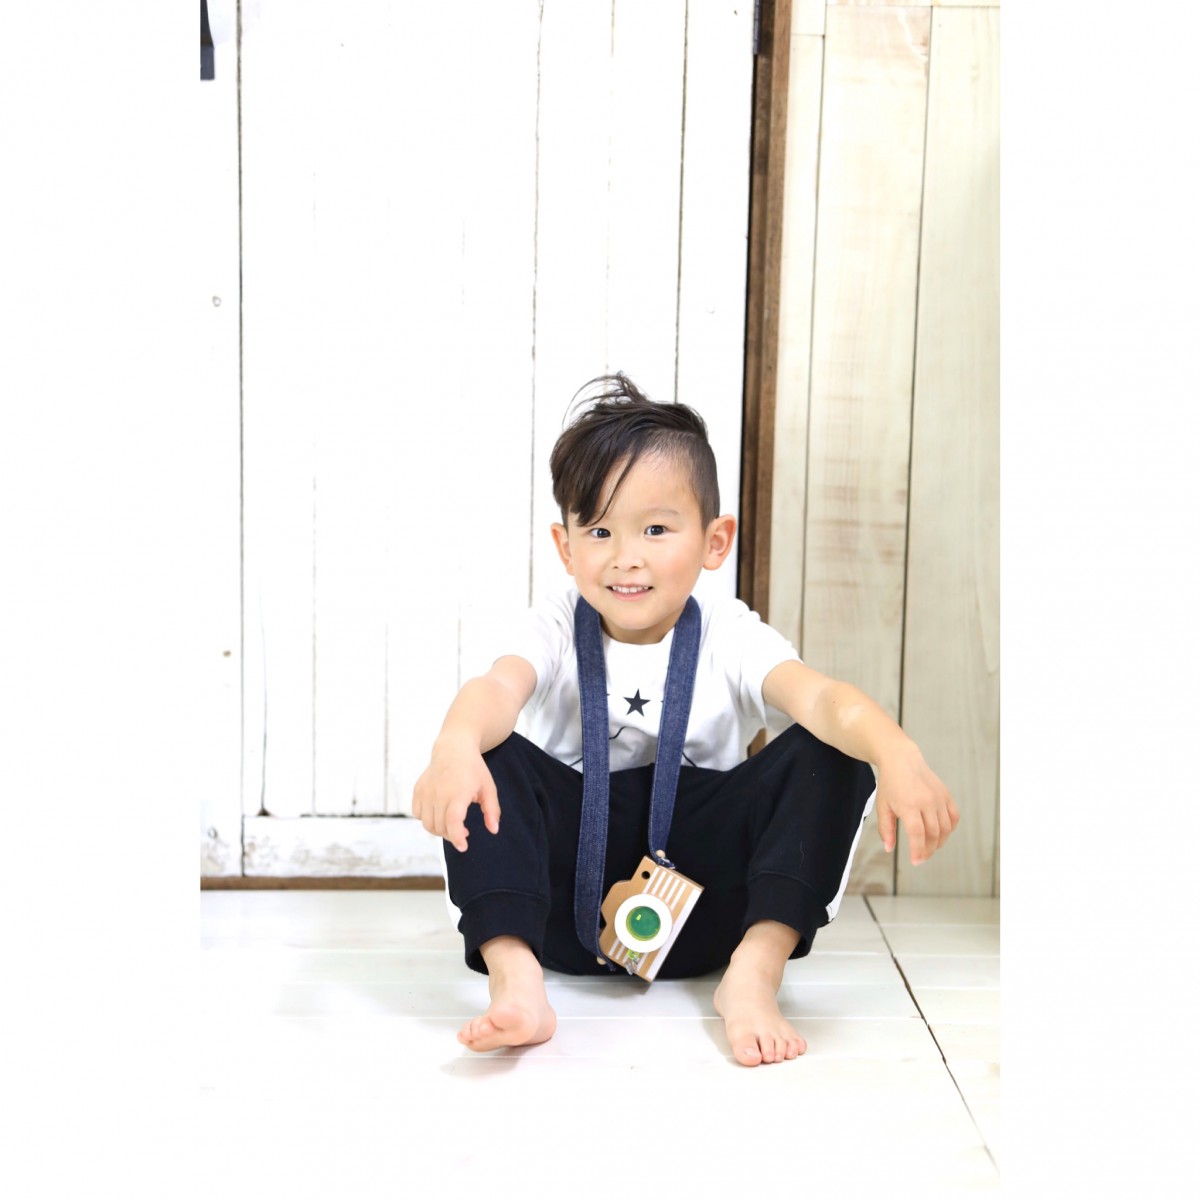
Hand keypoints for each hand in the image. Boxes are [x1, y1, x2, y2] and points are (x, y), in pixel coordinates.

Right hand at [412, 740, 500, 853]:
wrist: (453, 749)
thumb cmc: (474, 769)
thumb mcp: (489, 788)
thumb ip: (492, 810)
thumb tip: (494, 830)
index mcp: (458, 792)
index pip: (453, 822)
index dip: (457, 838)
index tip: (464, 847)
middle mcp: (438, 793)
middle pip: (440, 826)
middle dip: (452, 835)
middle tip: (464, 832)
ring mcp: (426, 791)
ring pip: (428, 824)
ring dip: (439, 830)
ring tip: (452, 824)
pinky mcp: (418, 790)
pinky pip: (417, 814)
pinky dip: (427, 819)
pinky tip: (439, 813)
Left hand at [874, 746, 958, 865]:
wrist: (902, 760)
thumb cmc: (890, 784)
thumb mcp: (882, 806)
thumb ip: (886, 829)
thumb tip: (889, 849)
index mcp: (909, 805)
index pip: (918, 834)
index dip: (918, 851)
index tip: (916, 862)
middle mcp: (926, 801)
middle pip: (933, 834)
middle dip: (928, 850)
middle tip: (921, 857)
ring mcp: (939, 797)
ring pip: (946, 828)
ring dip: (939, 842)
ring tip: (929, 847)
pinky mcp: (946, 794)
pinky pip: (954, 817)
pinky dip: (949, 829)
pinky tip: (941, 833)